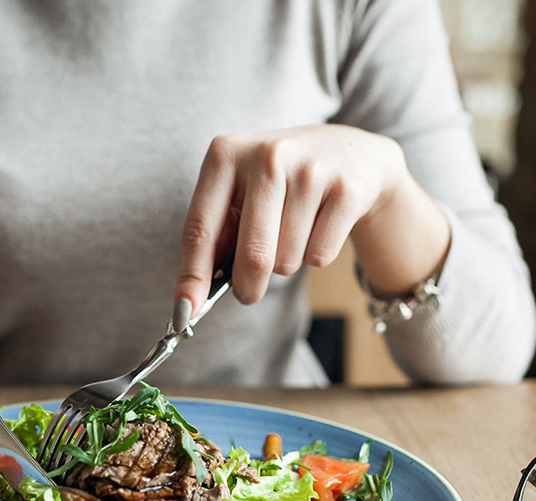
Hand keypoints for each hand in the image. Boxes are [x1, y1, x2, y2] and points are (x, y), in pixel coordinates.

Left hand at [174, 124, 447, 312]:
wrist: (350, 153)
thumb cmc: (279, 184)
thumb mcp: (239, 193)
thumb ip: (216, 237)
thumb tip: (192, 299)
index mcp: (225, 154)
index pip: (200, 228)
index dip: (192, 276)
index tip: (185, 313)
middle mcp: (267, 156)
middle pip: (252, 255)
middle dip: (247, 286)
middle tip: (248, 292)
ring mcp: (310, 170)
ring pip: (286, 260)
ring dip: (286, 262)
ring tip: (294, 230)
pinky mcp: (346, 190)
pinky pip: (319, 256)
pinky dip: (316, 255)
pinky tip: (320, 225)